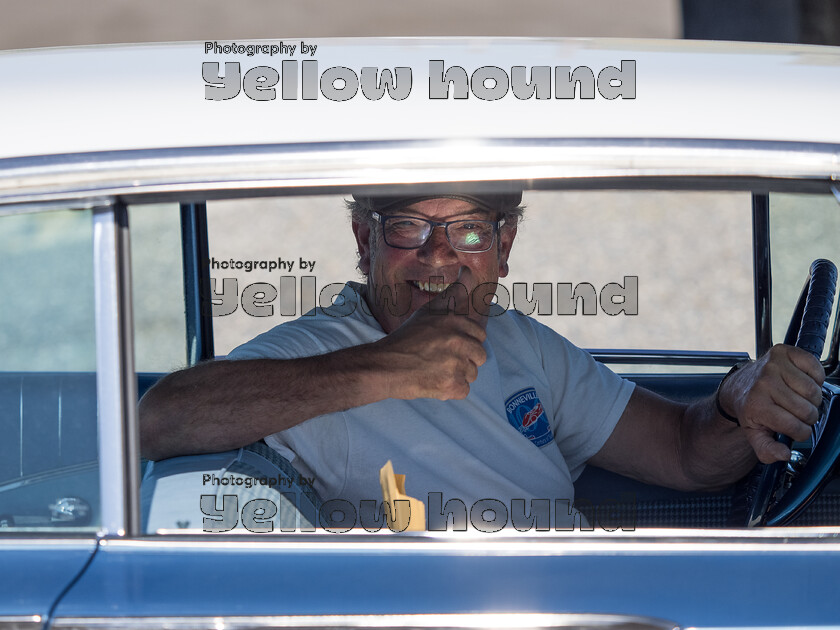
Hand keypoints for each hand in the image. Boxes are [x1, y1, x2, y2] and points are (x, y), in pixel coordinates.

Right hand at [371, 267, 487, 399]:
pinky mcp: (452, 386)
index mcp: (456, 323)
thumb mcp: (430, 310)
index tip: (446, 345)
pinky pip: (464, 390)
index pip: (479, 335)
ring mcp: (456, 365)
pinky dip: (451, 390)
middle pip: (479, 355)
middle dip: (464, 359)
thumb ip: (455, 292)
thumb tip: (469, 271)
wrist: (385, 366)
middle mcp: (459, 342)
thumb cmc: (406, 338)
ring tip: (436, 370)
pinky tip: (435, 382)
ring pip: (472, 373)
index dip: (464, 341)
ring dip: (457, 375)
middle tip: (440, 358)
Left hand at [720, 344, 824, 462]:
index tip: (793, 428)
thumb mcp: (754, 433)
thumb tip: (784, 454)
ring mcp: (773, 365)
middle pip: (808, 410)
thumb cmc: (751, 409)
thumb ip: (767, 450)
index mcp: (756, 406)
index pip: (797, 428)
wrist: (739, 385)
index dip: (800, 433)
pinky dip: (816, 378)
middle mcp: (764, 383)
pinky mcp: (784, 352)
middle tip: (795, 412)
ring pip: (814, 391)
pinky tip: (801, 382)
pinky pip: (816, 369)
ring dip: (812, 398)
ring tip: (798, 398)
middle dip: (807, 416)